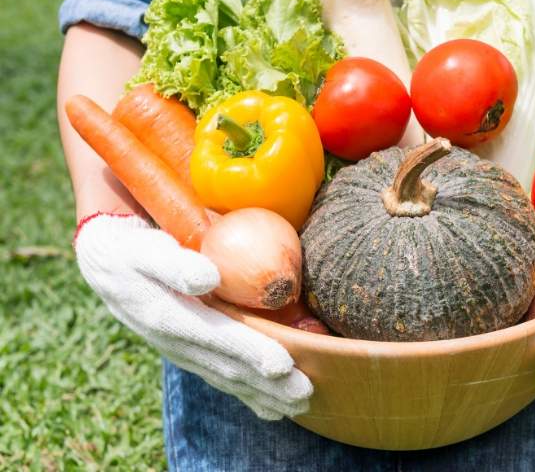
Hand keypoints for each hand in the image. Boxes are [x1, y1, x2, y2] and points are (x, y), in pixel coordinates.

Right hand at [74, 213, 312, 418]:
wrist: (107, 264)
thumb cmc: (134, 250)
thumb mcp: (145, 249)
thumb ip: (174, 263)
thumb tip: (208, 277)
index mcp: (167, 317)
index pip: (217, 337)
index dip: (251, 352)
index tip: (282, 364)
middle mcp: (176, 343)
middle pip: (228, 367)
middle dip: (267, 384)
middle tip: (303, 393)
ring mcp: (183, 352)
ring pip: (227, 378)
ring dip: (263, 394)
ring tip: (298, 405)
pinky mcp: (190, 352)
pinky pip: (222, 377)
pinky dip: (248, 394)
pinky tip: (273, 408)